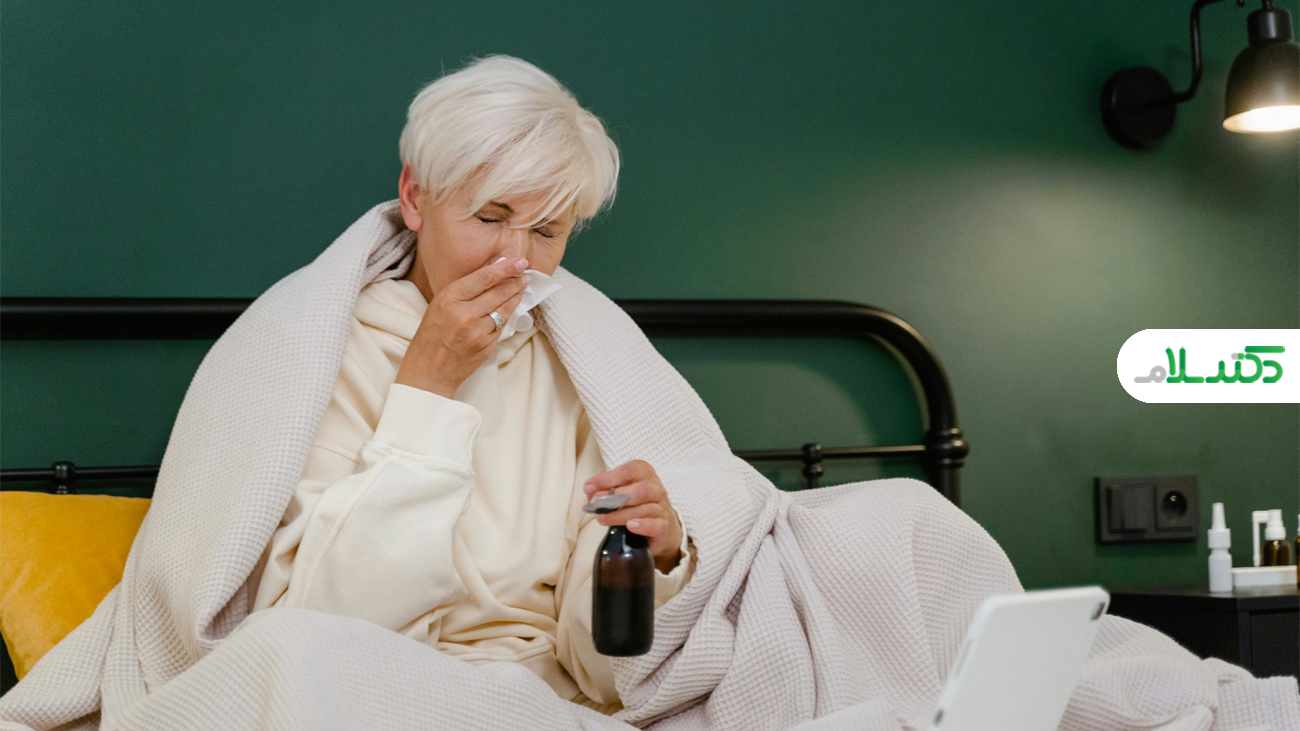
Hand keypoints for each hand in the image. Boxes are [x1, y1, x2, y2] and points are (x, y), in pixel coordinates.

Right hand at [396, 256, 529, 398]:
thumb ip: (464, 290)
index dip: (505, 268)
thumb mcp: (440, 306)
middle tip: (525, 273)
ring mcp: (477, 332)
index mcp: (449, 299)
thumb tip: (491, 270)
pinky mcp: (486, 347)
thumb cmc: (432, 335)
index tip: (519, 261)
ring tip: (521, 288)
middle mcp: (463, 314)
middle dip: (515, 281)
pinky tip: (509, 308)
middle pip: (498, 292)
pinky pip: (502, 327)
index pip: (484, 278)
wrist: (429, 371)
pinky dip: (506, 316)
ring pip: (504, 309)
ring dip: (515, 297)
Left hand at [583, 459, 684, 573]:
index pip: (630, 471)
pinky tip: (630, 526)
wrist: (660, 528)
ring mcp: (662, 508)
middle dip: (616, 496)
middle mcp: (656, 489)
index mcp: (645, 474)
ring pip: (645, 509)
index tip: (589, 487)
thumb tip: (589, 490)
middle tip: (597, 503)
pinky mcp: (664, 527)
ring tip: (602, 518)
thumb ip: (605, 490)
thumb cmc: (636, 506)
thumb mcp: (620, 493)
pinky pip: (656, 525)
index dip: (608, 478)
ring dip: (620, 514)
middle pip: (642, 489)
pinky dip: (643, 525)